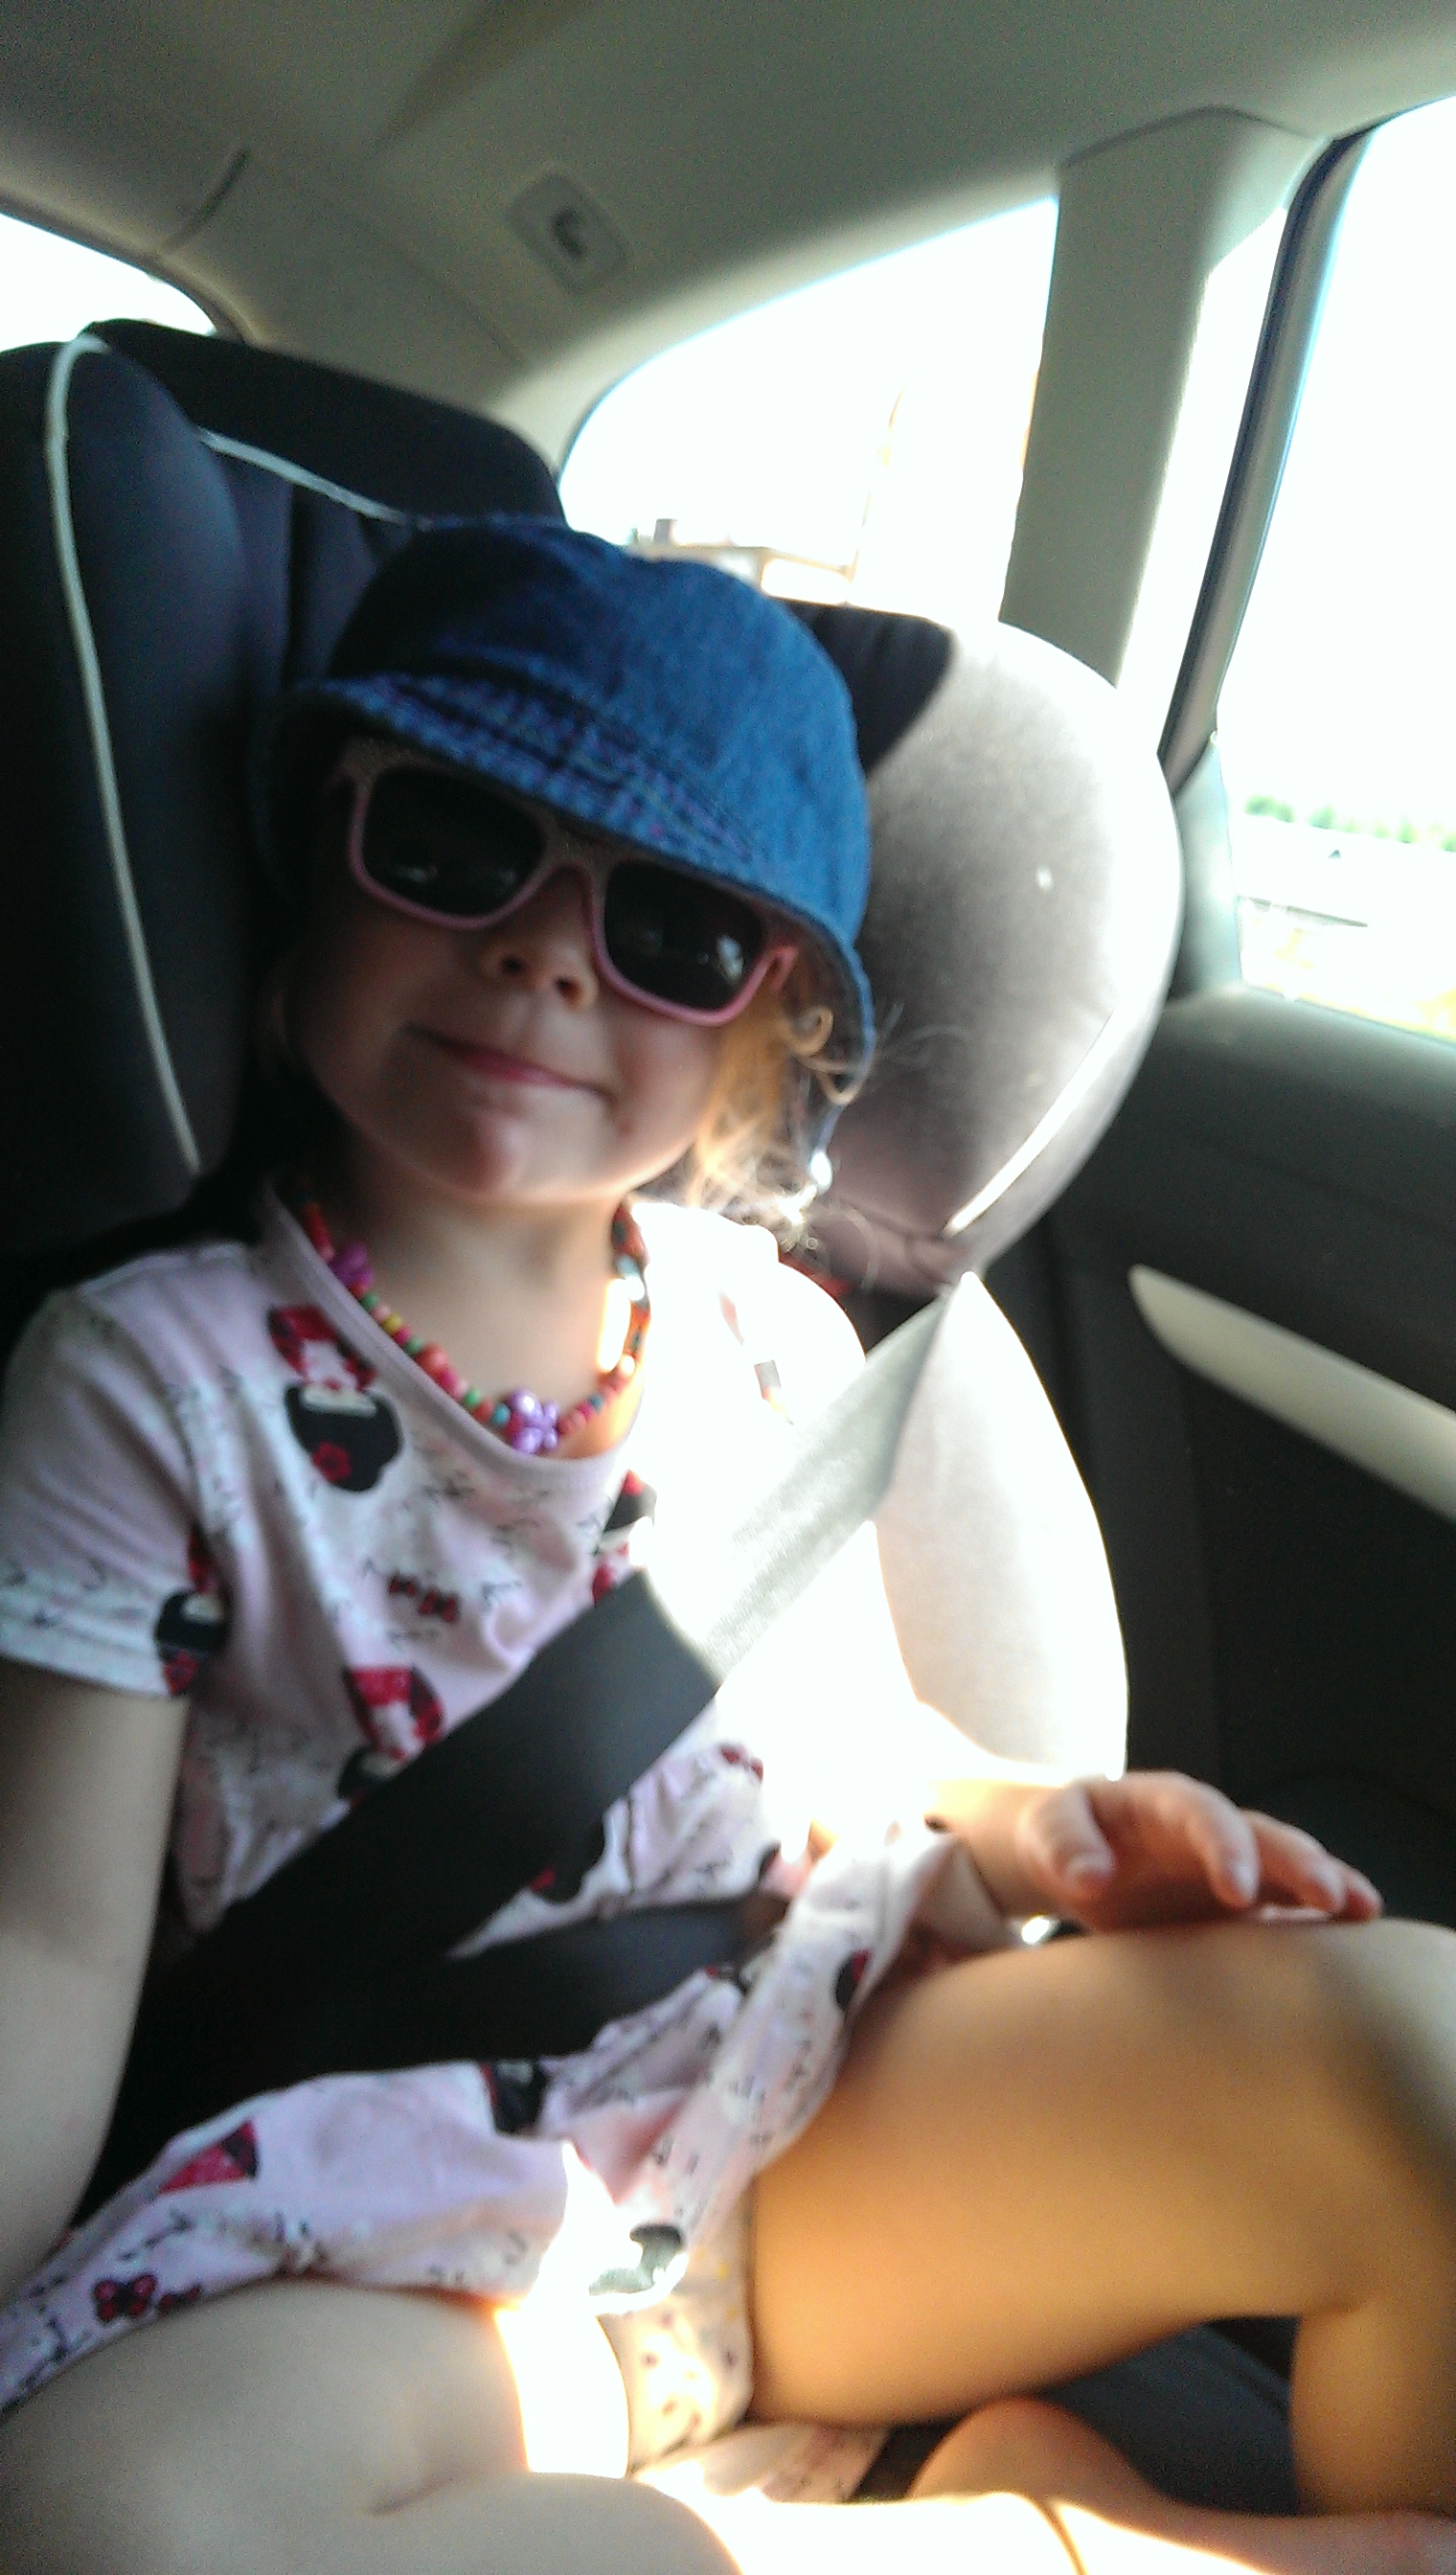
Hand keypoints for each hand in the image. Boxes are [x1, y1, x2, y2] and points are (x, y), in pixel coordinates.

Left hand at [1010, 1772, 1382, 1930]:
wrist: (1076, 1855)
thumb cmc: (1059, 1838)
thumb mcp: (1047, 1831)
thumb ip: (1062, 1847)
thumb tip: (1091, 1879)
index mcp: (1159, 1803)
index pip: (1198, 1812)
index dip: (1222, 1845)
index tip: (1235, 1890)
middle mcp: (1206, 1828)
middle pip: (1259, 1834)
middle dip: (1294, 1862)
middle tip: (1327, 1897)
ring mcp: (1231, 1861)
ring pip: (1287, 1863)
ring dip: (1324, 1882)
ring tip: (1363, 1909)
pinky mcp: (1241, 1899)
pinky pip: (1289, 1900)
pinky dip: (1321, 1915)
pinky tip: (1358, 1935)